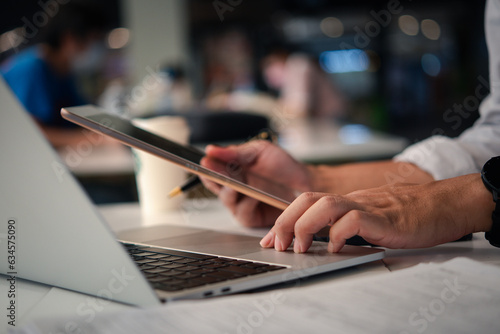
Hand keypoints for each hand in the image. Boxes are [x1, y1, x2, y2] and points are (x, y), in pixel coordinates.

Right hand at [200, 140, 310, 227]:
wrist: (307, 182)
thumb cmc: (284, 167)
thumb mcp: (259, 151)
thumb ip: (236, 152)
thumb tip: (212, 149)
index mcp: (234, 169)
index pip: (213, 169)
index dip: (207, 167)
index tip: (204, 162)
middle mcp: (235, 186)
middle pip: (215, 185)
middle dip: (212, 179)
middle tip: (210, 172)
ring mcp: (242, 202)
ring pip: (226, 200)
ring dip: (228, 192)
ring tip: (233, 185)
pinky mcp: (252, 217)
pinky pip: (243, 213)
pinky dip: (246, 204)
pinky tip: (252, 197)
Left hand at [260, 174, 493, 252]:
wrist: (444, 204)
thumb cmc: (410, 214)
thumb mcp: (370, 219)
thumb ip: (347, 226)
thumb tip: (323, 242)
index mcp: (346, 202)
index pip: (304, 203)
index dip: (282, 220)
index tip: (268, 240)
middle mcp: (352, 200)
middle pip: (306, 199)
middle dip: (283, 222)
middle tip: (274, 245)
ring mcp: (368, 206)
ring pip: (325, 205)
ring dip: (304, 227)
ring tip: (298, 248)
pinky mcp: (385, 217)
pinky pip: (354, 220)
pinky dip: (339, 233)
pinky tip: (335, 247)